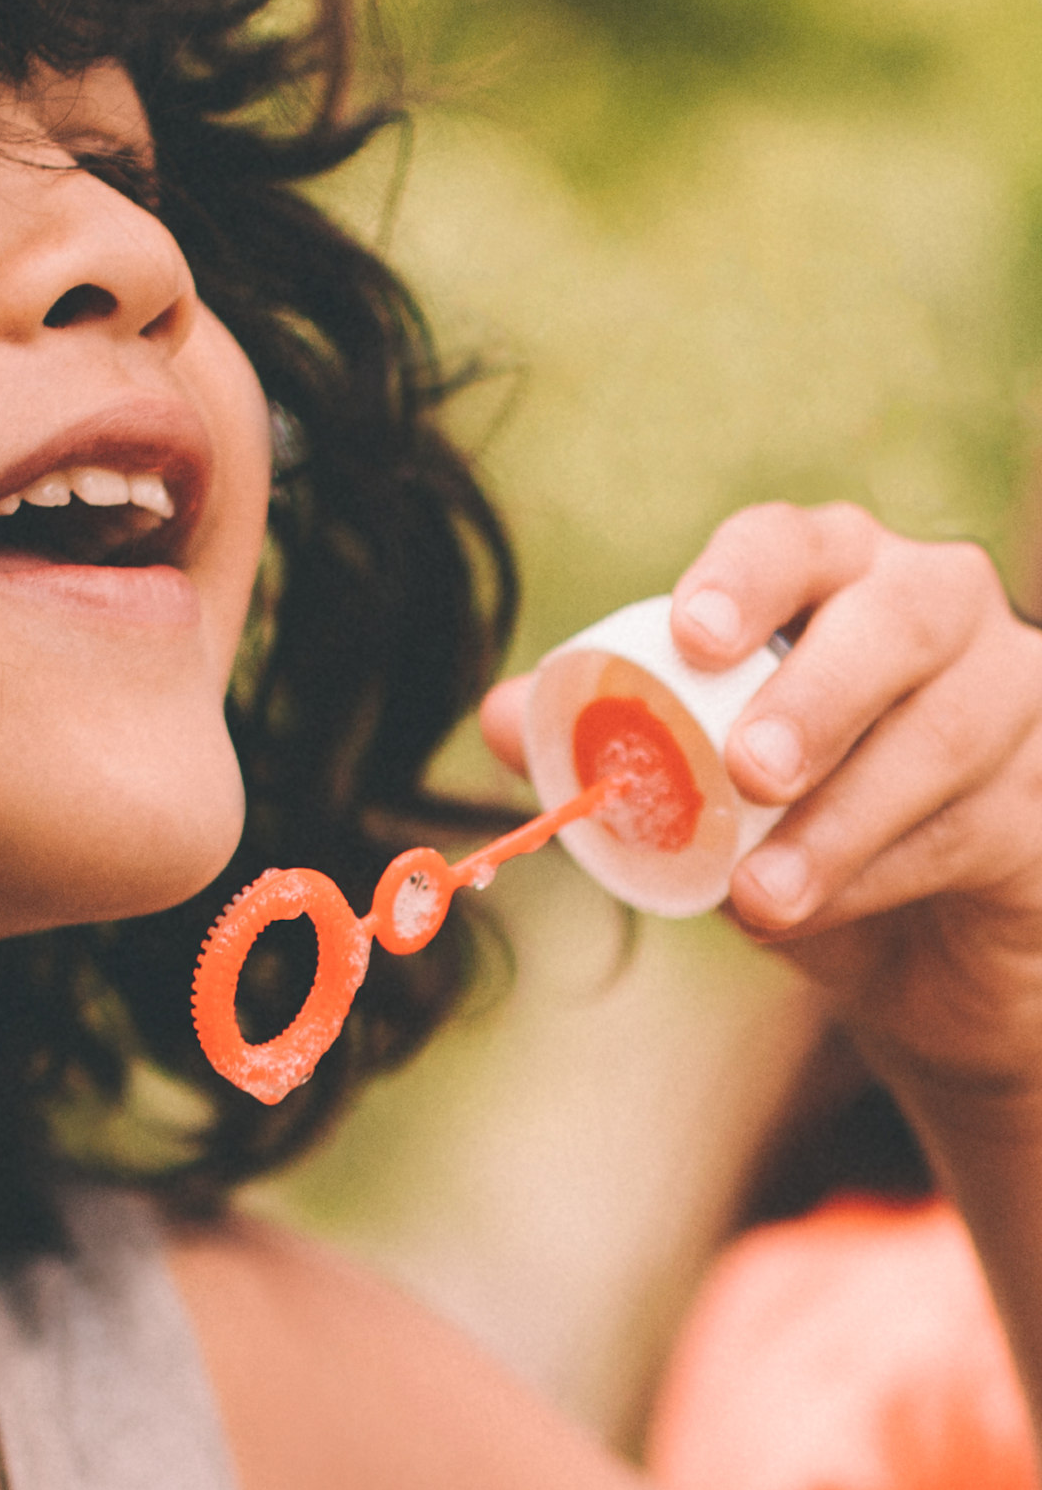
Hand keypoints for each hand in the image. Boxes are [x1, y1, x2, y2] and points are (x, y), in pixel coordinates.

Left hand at [481, 507, 1041, 1098]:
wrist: (919, 947)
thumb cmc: (793, 829)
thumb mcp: (693, 792)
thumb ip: (607, 747)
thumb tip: (502, 715)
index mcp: (835, 579)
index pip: (795, 543)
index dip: (745, 579)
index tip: (691, 638)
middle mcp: (936, 612)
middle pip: (903, 613)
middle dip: (820, 691)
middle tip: (749, 770)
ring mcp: (1009, 697)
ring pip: (945, 731)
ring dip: (843, 817)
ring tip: (762, 895)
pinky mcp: (1039, 800)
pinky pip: (973, 823)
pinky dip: (882, 874)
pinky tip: (817, 912)